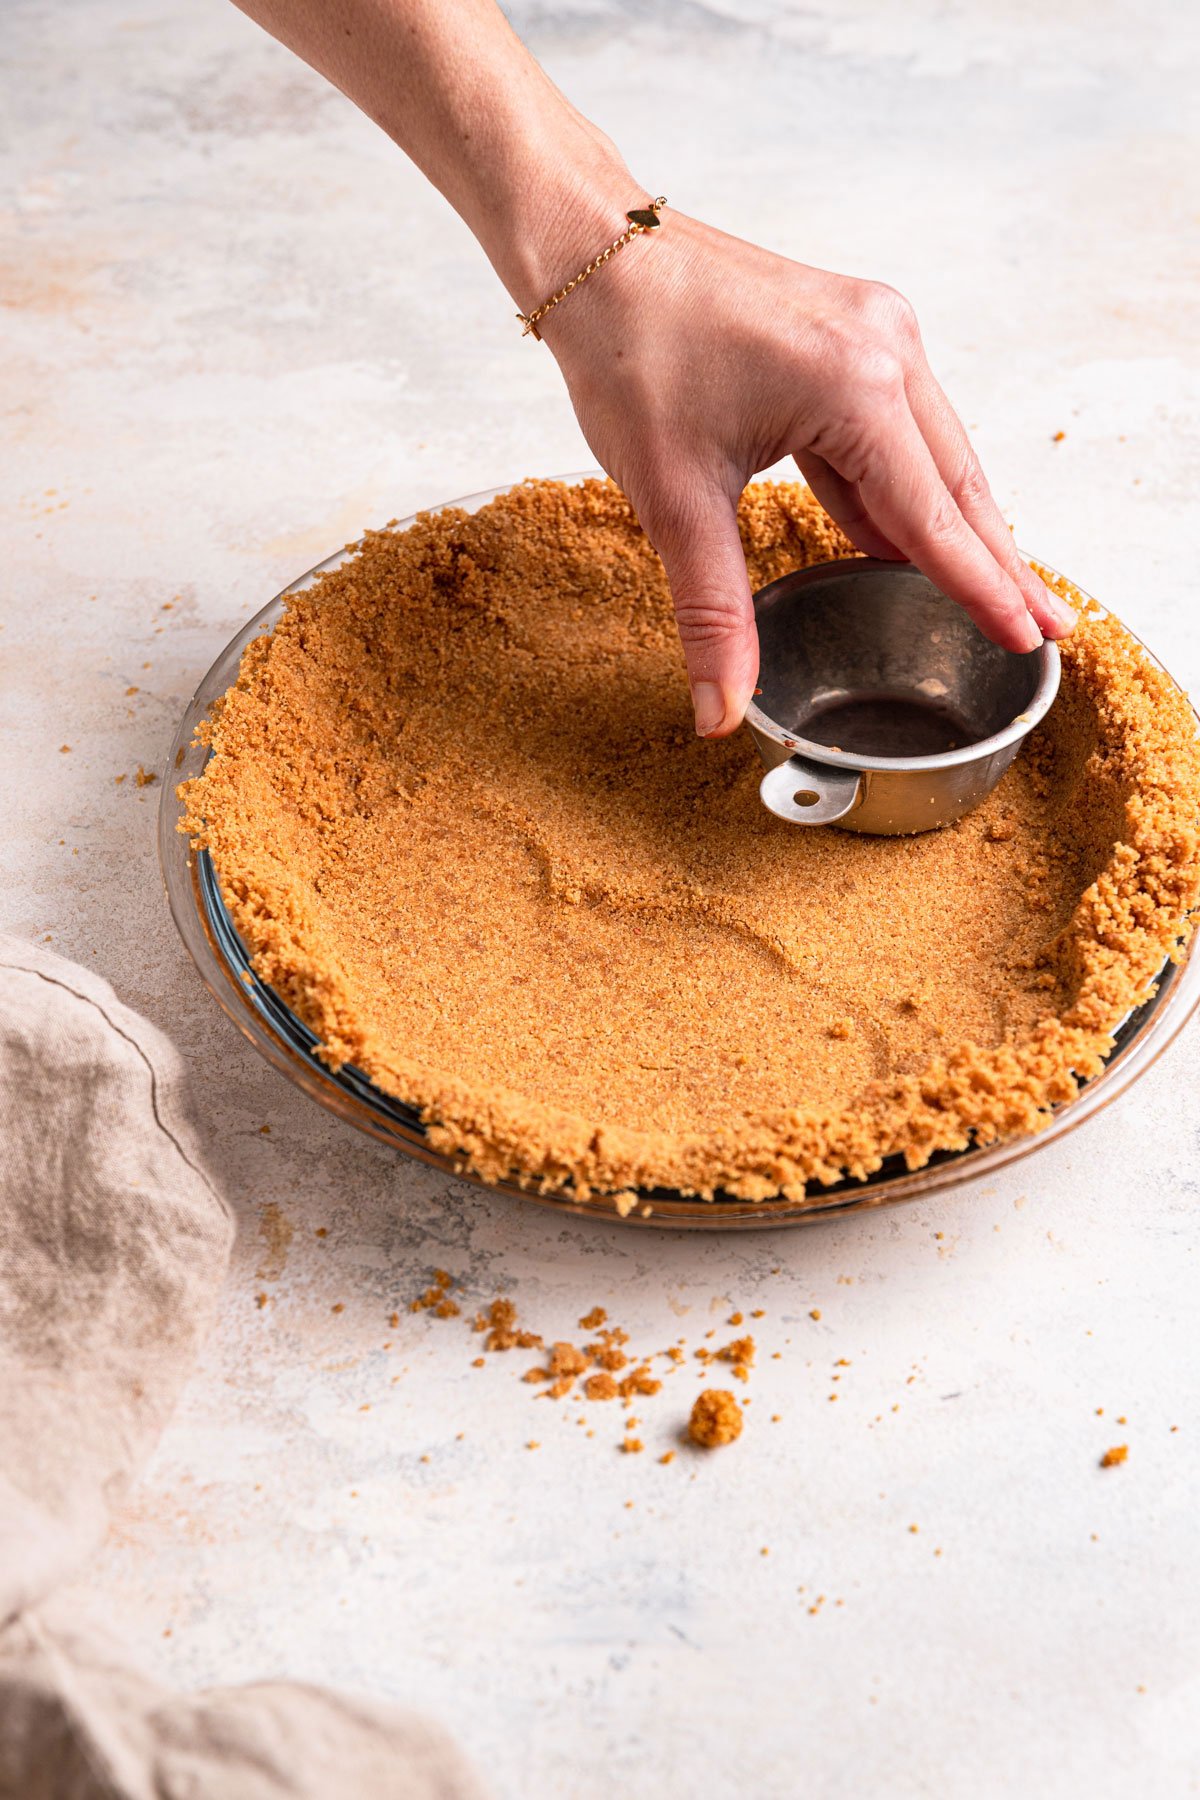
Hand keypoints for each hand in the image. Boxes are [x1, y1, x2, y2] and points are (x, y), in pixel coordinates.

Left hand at [540, 210, 1074, 735]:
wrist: (596, 251)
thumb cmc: (630, 352)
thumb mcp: (673, 498)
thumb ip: (712, 611)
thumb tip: (721, 710)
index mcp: (857, 386)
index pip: (934, 517)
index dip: (982, 588)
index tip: (1031, 638)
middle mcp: (887, 348)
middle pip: (957, 483)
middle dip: (999, 563)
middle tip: (1048, 627)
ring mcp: (875, 333)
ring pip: (931, 455)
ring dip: (956, 526)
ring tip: (997, 591)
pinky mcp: (850, 333)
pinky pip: (893, 428)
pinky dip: (902, 488)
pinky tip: (909, 540)